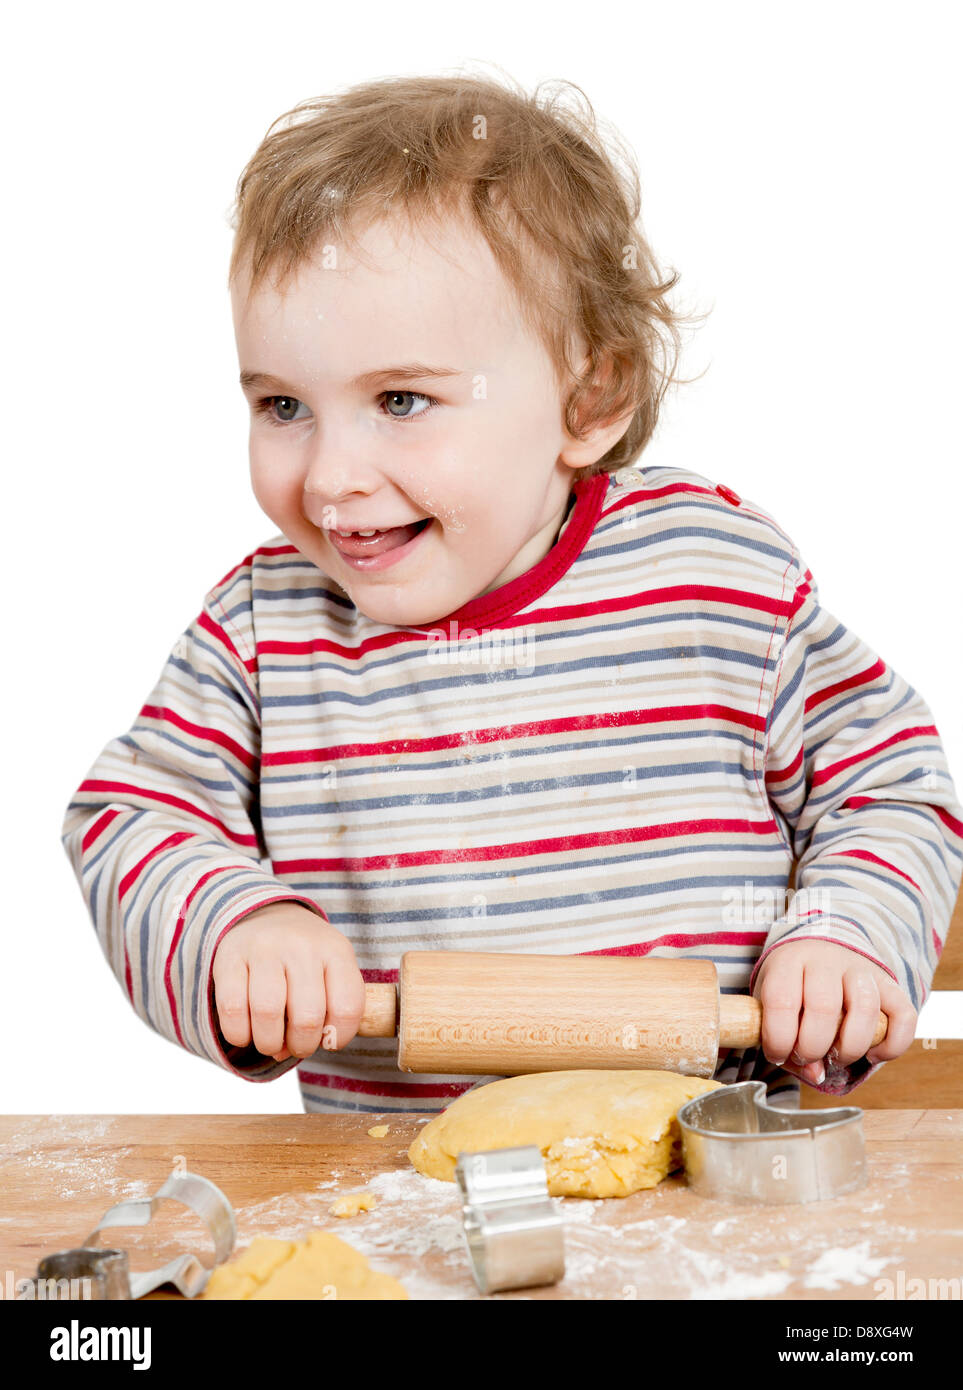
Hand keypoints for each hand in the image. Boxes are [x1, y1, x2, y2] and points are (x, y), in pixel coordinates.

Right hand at [212, 902, 365, 1061]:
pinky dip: (239, 1034)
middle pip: (307, 1018)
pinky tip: (245, 1033)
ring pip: (268, 1013)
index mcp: (335, 950)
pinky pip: (232, 1009)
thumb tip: (287, 1052)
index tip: (328, 1041)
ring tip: (270, 1043)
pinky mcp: (229, 957)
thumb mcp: (332, 971)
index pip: (347, 1008)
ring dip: (269, 1043)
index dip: (338, 1038)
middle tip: (295, 1046)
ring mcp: (264, 949)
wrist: (267, 916)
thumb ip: (326, 1013)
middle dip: (301, 1046)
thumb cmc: (305, 958)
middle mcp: (301, 945)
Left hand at [752, 940, 916, 1085]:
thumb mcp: (773, 1005)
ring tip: (838, 1058)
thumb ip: (785, 1042)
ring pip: (866, 1008)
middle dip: (813, 1047)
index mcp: (788, 962)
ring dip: (851, 1047)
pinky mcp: (889, 983)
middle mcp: (825, 960)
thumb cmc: (792, 986)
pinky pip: (904, 1016)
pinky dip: (893, 1045)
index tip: (778, 1055)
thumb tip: (816, 1074)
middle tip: (808, 1057)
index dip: (779, 1039)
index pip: (782, 1001)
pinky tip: (873, 1055)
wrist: (820, 949)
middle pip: (823, 1006)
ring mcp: (860, 969)